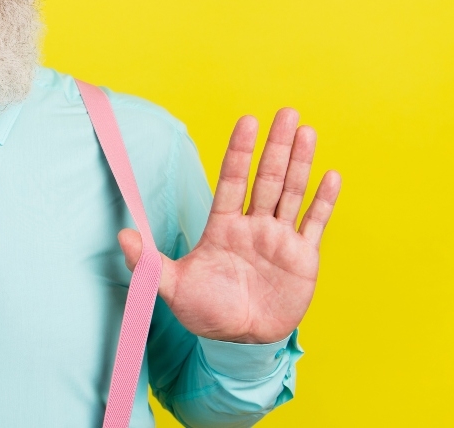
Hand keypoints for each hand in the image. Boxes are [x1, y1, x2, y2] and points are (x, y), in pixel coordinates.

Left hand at [119, 109, 340, 343]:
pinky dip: (324, 201)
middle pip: (266, 178)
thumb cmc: (204, 311)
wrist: (239, 341)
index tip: (248, 121)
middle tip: (286, 112)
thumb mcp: (171, 287)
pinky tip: (332, 175)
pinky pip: (315, 224)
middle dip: (276, 146)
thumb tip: (122, 236)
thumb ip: (148, 261)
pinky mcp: (303, 258)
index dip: (240, 152)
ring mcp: (279, 239)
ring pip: (292, 193)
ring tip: (308, 131)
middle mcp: (253, 225)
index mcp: (223, 226)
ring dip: (301, 163)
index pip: (232, 181)